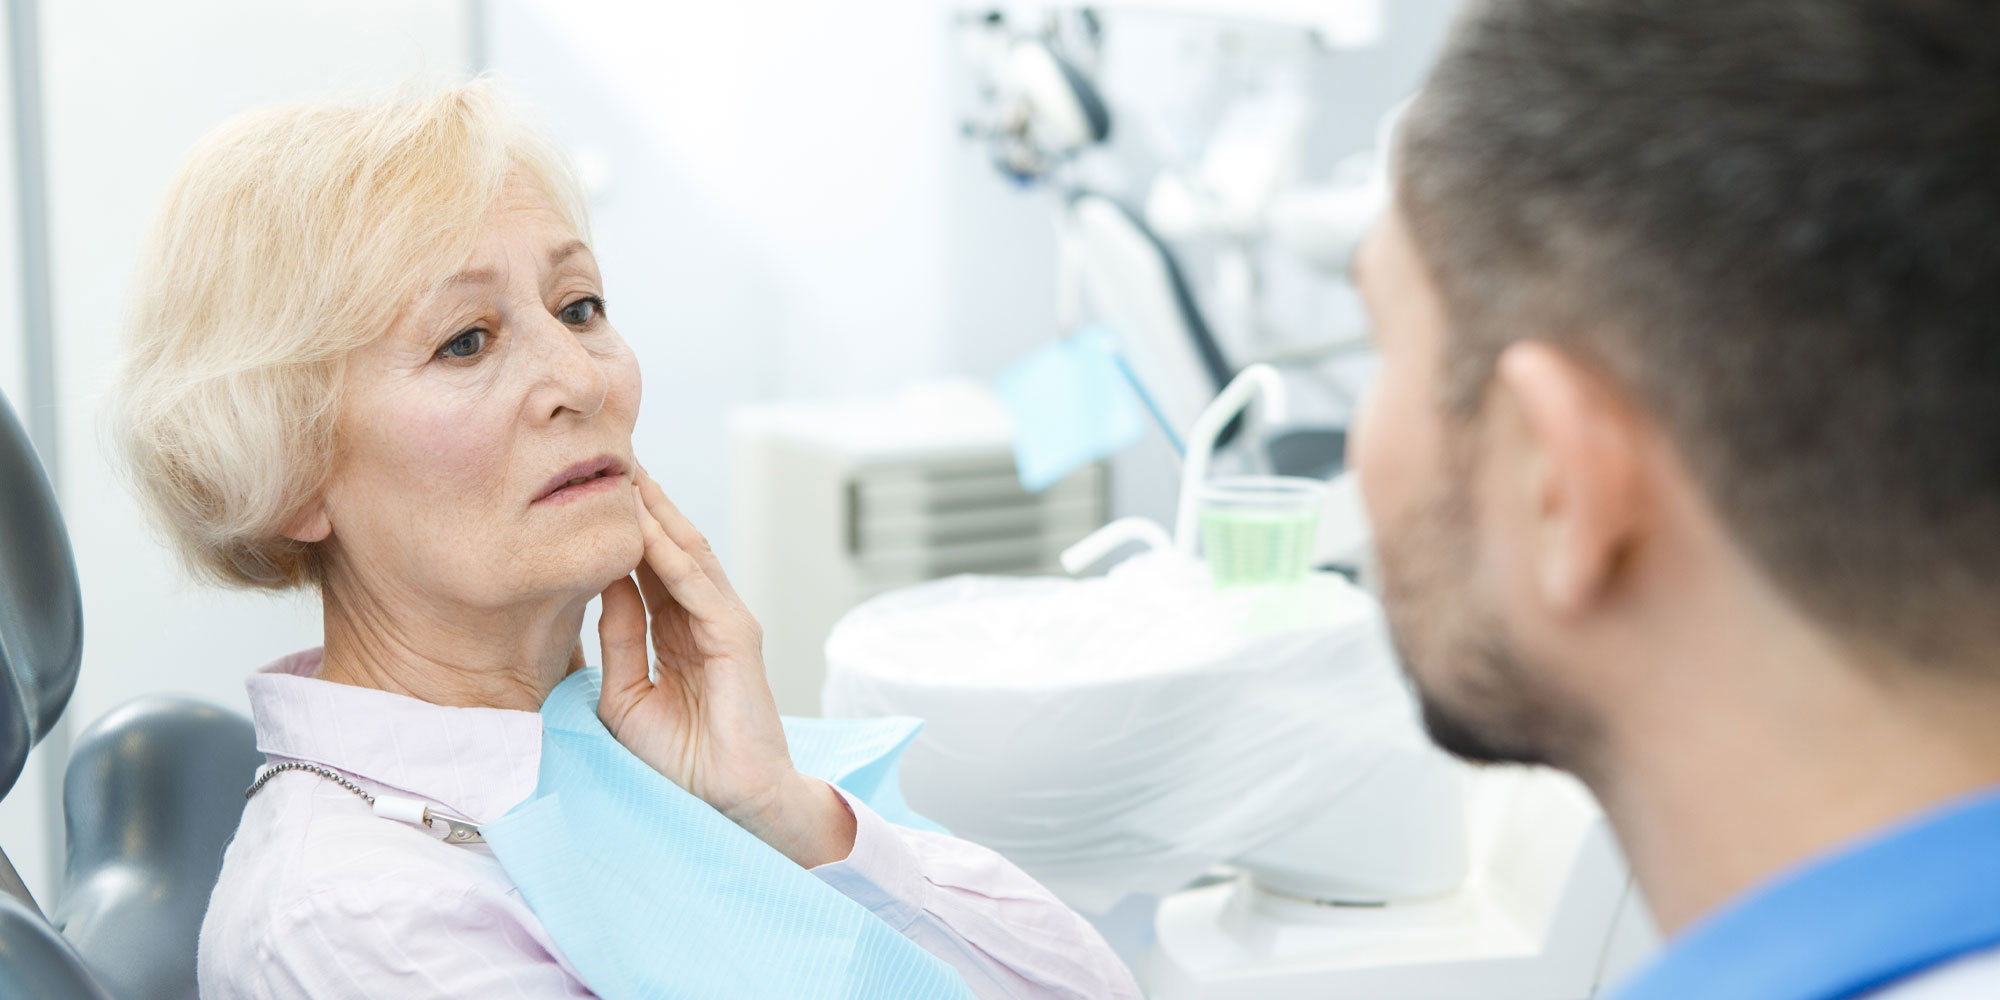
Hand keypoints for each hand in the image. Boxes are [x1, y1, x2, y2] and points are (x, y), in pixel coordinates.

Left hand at [594, 468, 855, 867]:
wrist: (728, 802)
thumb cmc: (681, 762)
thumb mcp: (626, 696)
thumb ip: (620, 641)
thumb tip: (604, 588)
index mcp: (678, 632)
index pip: (647, 567)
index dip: (622, 528)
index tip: (587, 491)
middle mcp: (704, 618)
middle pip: (670, 547)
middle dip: (642, 503)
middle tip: (609, 456)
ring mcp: (725, 623)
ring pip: (686, 554)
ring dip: (657, 512)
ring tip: (627, 471)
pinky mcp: (737, 636)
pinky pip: (696, 585)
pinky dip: (671, 553)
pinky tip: (647, 524)